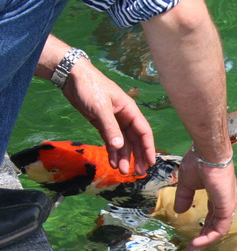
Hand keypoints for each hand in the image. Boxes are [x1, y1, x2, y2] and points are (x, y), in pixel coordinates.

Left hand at [63, 59, 155, 174]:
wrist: (72, 77)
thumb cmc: (90, 88)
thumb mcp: (100, 108)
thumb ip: (110, 128)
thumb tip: (120, 147)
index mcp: (130, 110)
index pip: (143, 132)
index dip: (148, 147)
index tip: (150, 163)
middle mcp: (124, 117)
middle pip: (134, 140)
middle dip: (136, 156)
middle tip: (137, 173)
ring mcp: (113, 121)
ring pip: (122, 142)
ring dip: (123, 157)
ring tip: (123, 172)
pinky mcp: (102, 123)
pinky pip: (110, 140)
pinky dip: (112, 151)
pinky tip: (112, 162)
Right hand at [173, 147, 236, 250]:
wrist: (207, 153)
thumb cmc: (198, 163)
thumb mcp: (187, 184)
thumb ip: (184, 198)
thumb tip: (179, 211)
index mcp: (218, 196)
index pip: (213, 217)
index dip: (204, 228)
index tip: (192, 239)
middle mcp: (226, 201)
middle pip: (216, 225)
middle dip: (204, 238)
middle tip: (193, 249)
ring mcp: (228, 204)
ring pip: (219, 229)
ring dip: (206, 241)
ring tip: (193, 250)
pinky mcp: (227, 206)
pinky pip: (220, 227)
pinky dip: (209, 237)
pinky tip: (197, 243)